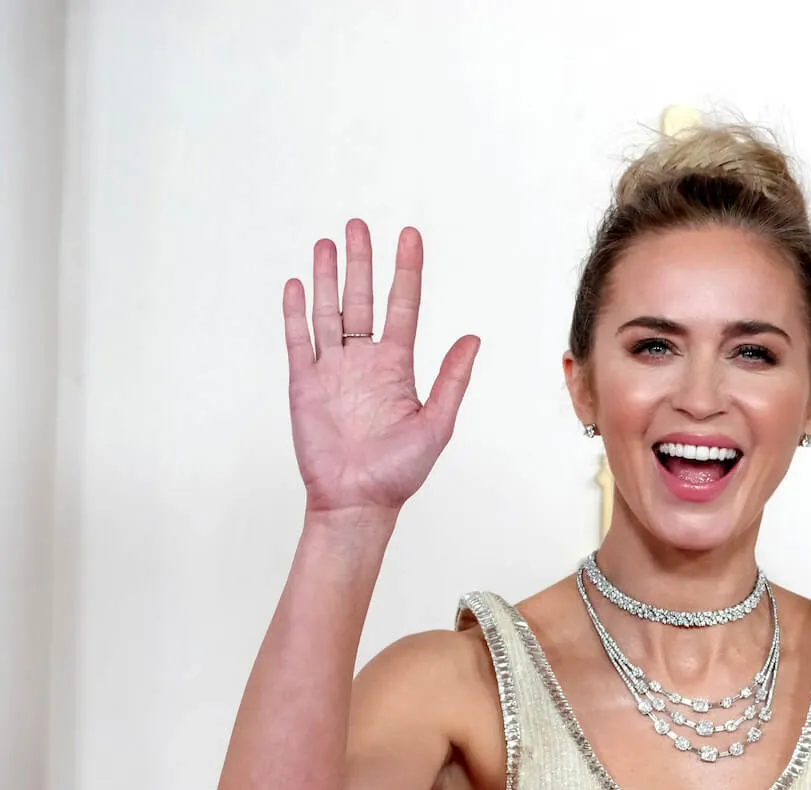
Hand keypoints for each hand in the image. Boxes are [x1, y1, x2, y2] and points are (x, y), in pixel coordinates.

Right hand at [284, 220, 479, 518]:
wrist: (358, 501)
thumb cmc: (400, 472)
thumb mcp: (436, 424)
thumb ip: (451, 379)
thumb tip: (472, 339)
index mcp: (398, 367)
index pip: (403, 306)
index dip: (406, 271)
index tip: (409, 236)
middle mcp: (365, 361)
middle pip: (362, 298)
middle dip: (361, 261)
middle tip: (358, 224)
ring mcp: (333, 370)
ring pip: (329, 311)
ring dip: (327, 277)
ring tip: (326, 242)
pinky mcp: (305, 384)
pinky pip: (299, 341)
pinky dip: (296, 313)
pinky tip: (296, 284)